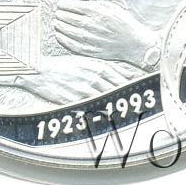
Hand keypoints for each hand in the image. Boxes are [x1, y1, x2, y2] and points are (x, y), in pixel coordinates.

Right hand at [15, 55, 137, 104]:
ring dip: (119, 108)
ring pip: (108, 101)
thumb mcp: (84, 63)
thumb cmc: (62, 66)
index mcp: (97, 66)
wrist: (40, 71)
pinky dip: (102, 115)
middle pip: (119, 89)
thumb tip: (118, 76)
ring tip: (131, 116)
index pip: (122, 76)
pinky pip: (93, 110)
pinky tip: (109, 121)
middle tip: (143, 105)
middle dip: (130, 97)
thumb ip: (101, 70)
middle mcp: (95, 78)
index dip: (134, 84)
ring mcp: (86, 89)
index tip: (145, 89)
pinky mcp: (76, 100)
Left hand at [54, 0, 157, 67]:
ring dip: (59, 25)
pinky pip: (71, 44)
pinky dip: (62, 39)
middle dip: (59, 13)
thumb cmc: (123, 22)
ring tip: (56, 22)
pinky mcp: (89, 50)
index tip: (60, 3)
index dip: (62, 4)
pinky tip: (59, 35)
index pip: (70, 5)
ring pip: (66, 30)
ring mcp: (89, 38)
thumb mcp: (110, 6)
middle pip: (66, 17)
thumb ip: (93, 3)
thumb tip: (77, 1)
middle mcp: (90, 24)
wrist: (134, 42)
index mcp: (95, 11)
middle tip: (57, 12)